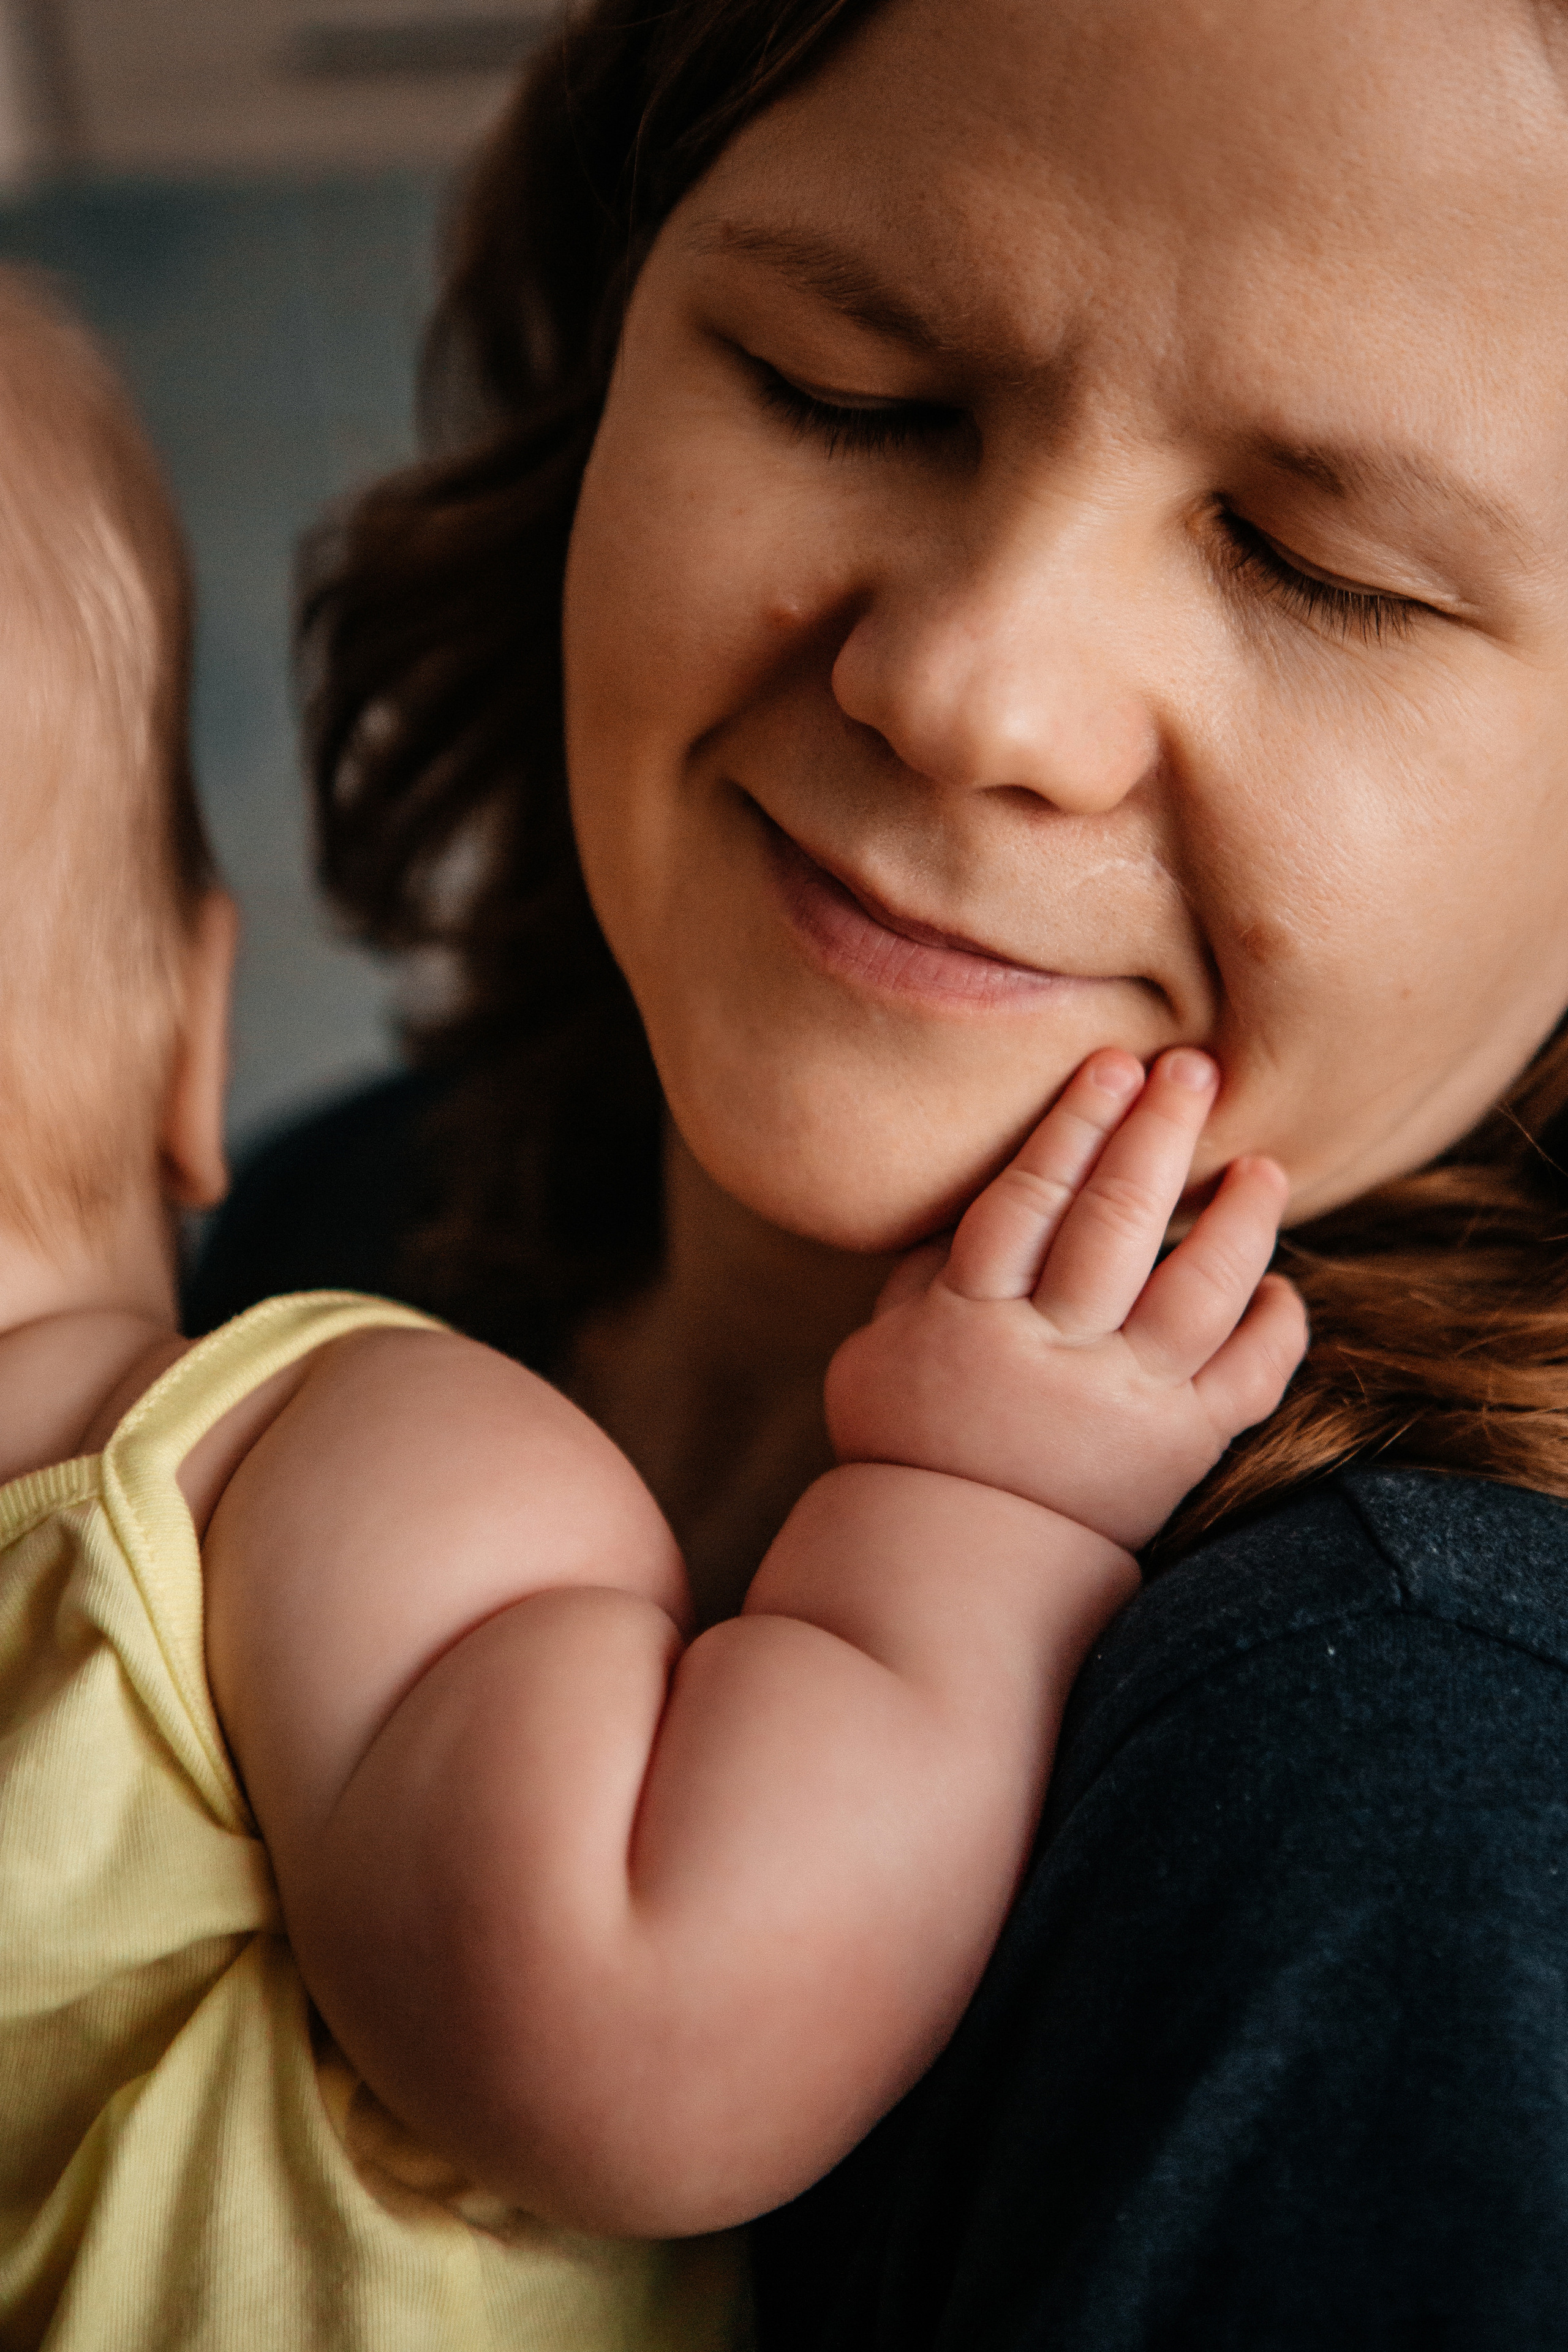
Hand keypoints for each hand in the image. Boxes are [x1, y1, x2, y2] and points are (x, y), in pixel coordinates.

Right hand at [824, 1049, 1307, 1550]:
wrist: (951, 1575)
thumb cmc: (909, 1443)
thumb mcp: (880, 1348)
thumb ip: (926, 1269)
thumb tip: (978, 1187)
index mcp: (971, 1320)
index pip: (1028, 1202)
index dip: (1074, 1127)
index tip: (1112, 1065)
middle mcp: (1055, 1356)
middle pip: (1116, 1226)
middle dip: (1157, 1136)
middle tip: (1193, 1070)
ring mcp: (1126, 1404)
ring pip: (1199, 1293)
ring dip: (1239, 1220)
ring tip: (1263, 1167)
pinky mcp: (1182, 1451)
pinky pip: (1249, 1380)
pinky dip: (1275, 1327)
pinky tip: (1277, 1284)